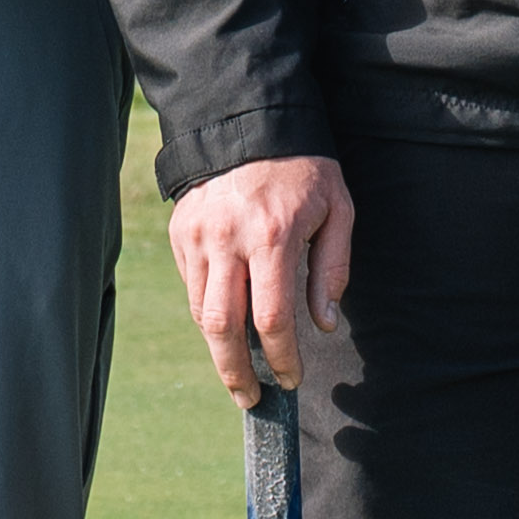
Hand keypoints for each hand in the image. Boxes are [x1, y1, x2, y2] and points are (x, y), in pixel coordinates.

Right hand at [164, 155, 353, 408]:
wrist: (248, 120)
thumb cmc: (304, 168)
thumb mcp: (337, 209)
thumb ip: (331, 269)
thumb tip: (323, 324)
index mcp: (272, 236)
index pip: (272, 319)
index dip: (282, 359)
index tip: (291, 379)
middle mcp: (228, 239)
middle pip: (223, 327)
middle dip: (235, 372)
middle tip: (250, 398)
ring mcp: (198, 235)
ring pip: (201, 311)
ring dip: (219, 347)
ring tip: (238, 369)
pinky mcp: (180, 231)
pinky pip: (191, 285)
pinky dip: (208, 310)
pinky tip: (228, 320)